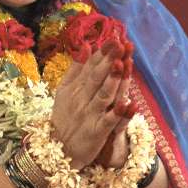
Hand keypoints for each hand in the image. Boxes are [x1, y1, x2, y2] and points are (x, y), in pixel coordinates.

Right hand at [51, 44, 127, 170]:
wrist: (57, 151)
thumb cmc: (63, 118)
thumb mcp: (63, 91)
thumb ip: (75, 69)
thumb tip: (86, 46)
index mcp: (75, 87)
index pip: (90, 66)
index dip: (102, 52)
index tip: (113, 37)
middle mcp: (82, 99)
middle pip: (96, 77)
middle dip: (108, 60)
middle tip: (119, 43)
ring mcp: (90, 115)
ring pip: (103, 95)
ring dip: (112, 81)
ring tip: (121, 65)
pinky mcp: (97, 132)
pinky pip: (109, 121)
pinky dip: (118, 114)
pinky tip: (129, 104)